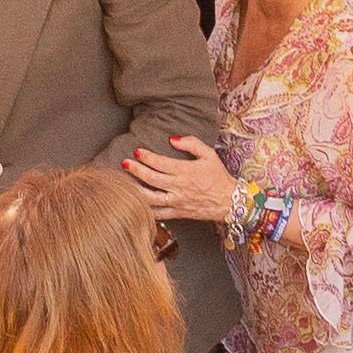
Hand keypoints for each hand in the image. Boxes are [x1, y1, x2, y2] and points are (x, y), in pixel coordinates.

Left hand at [123, 133, 238, 224]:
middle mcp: (179, 187)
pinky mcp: (177, 213)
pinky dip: (145, 209)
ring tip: (123, 183)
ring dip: (135, 190)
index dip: (146, 157)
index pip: (161, 163)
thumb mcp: (209, 155)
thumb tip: (172, 138)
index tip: (137, 151)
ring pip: (151, 197)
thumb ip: (191, 143)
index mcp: (186, 172)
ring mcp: (177, 202)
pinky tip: (135, 203)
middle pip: (152, 179)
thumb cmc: (218, 177)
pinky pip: (158, 213)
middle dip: (135, 170)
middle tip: (124, 163)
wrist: (230, 201)